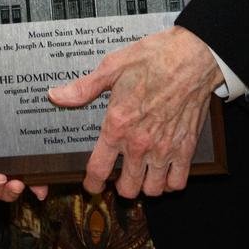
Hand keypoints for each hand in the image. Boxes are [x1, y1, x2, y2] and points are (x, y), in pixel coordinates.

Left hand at [49, 26, 220, 198]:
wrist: (192, 57)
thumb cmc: (153, 59)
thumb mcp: (111, 67)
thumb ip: (83, 88)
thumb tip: (56, 96)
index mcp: (118, 125)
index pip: (99, 169)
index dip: (92, 183)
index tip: (92, 185)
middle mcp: (140, 143)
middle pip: (127, 189)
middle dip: (119, 188)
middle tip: (119, 178)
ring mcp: (165, 148)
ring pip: (153, 190)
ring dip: (145, 186)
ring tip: (140, 175)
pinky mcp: (187, 148)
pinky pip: (178, 182)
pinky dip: (170, 183)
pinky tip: (164, 171)